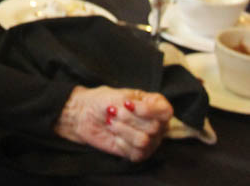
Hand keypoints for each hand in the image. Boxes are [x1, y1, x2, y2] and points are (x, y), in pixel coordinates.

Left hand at [54, 86, 172, 161]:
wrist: (83, 114)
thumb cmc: (102, 100)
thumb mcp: (120, 96)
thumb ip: (138, 105)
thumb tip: (151, 116)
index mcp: (152, 105)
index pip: (165, 111)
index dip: (149, 110)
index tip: (128, 105)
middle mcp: (155, 124)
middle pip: (154, 127)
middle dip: (129, 119)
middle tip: (115, 113)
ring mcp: (148, 140)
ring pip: (144, 140)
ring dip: (123, 130)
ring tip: (112, 123)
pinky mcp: (137, 153)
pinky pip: (137, 152)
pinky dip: (122, 142)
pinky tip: (115, 136)